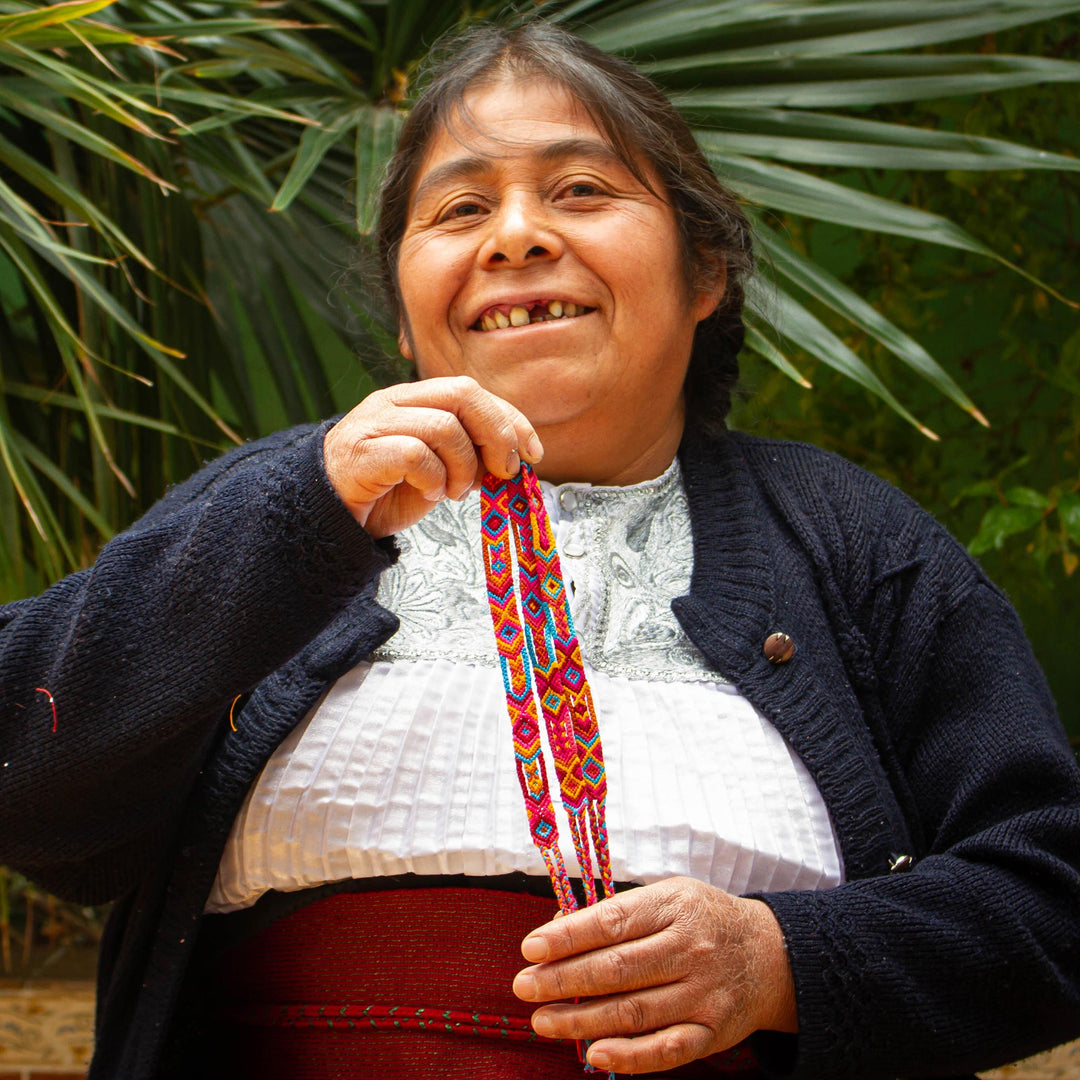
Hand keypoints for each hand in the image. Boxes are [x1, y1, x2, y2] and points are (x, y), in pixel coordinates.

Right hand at [323, 376, 542, 536]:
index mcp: (415, 399)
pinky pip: (416, 455)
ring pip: (444, 426)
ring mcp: (375, 424)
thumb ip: (470, 454)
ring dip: (463, 466)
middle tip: (502, 472)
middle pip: (463, 394)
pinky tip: (430, 495)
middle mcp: (395, 401)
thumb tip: (516, 458)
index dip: (510, 419)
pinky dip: (434, 480)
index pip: (472, 390)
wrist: (330, 517)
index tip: (532, 453)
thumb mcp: (440, 468)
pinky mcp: (362, 452)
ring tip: (453, 492)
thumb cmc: (386, 491)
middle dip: (496, 434)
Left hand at [512, 876, 796, 1074]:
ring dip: (582, 1019)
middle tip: (523, 986)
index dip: (568, 936)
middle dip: (563, 978)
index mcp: (673, 906)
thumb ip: (618, 913)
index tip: (531, 947)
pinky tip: (595, 1054)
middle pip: (617, 969)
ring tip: (542, 1020)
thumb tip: (557, 928)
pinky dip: (630, 1056)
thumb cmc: (702, 919)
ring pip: (634, 1012)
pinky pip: (667, 1049)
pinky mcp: (713, 1032)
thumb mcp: (668, 896)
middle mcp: (689, 949)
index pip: (612, 921)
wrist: (772, 954)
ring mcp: (703, 993)